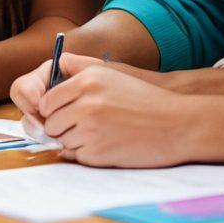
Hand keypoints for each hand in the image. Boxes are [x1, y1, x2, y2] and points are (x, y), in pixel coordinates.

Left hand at [17, 52, 191, 166]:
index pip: (46, 101)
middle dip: (61, 126)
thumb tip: (57, 65)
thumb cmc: (143, 97)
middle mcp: (86, 105)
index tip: (61, 112)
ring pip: (62, 141)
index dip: (51, 109)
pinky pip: (76, 156)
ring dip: (74, 140)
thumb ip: (80, 67)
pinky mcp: (98, 153)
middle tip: (82, 126)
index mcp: (86, 82)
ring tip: (99, 133)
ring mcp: (91, 131)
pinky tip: (105, 145)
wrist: (177, 124)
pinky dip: (86, 154)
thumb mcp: (111, 72)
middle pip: (50, 123)